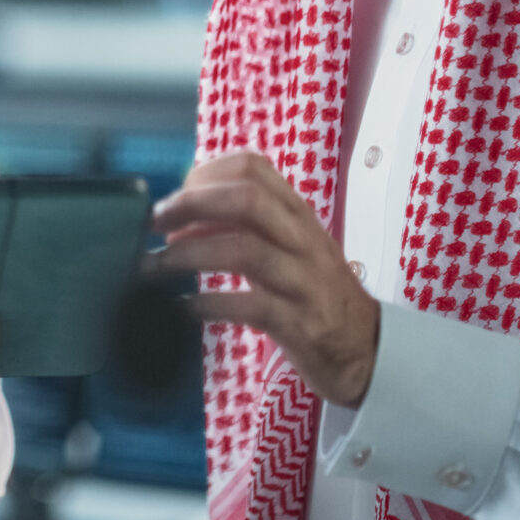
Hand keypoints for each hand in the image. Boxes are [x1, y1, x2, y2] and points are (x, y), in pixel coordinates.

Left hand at [148, 150, 379, 407]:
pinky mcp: (301, 323)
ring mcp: (305, 281)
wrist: (368, 351)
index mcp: (298, 215)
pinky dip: (208, 304)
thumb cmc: (316, 293)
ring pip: (244, 250)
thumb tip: (183, 211)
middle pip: (247, 201)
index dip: (206, 173)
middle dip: (192, 204)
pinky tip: (180, 309)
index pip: (254, 167)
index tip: (175, 195)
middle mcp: (304, 240)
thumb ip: (248, 224)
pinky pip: (249, 305)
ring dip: (188, 255)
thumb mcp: (290, 247)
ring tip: (152, 267)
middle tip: (152, 223)